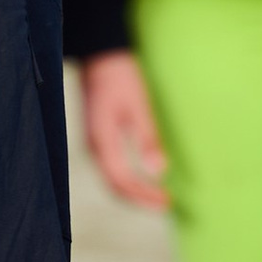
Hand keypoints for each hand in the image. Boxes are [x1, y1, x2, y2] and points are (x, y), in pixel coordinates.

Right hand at [80, 50, 169, 210]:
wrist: (101, 57)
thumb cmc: (121, 77)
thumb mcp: (139, 106)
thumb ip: (148, 139)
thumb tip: (160, 172)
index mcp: (103, 142)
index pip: (123, 182)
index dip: (144, 196)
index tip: (167, 202)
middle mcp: (95, 148)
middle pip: (115, 186)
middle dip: (139, 199)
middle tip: (165, 204)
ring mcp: (94, 144)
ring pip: (111, 179)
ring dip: (133, 192)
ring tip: (156, 196)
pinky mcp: (98, 138)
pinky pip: (110, 169)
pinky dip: (127, 180)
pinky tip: (141, 178)